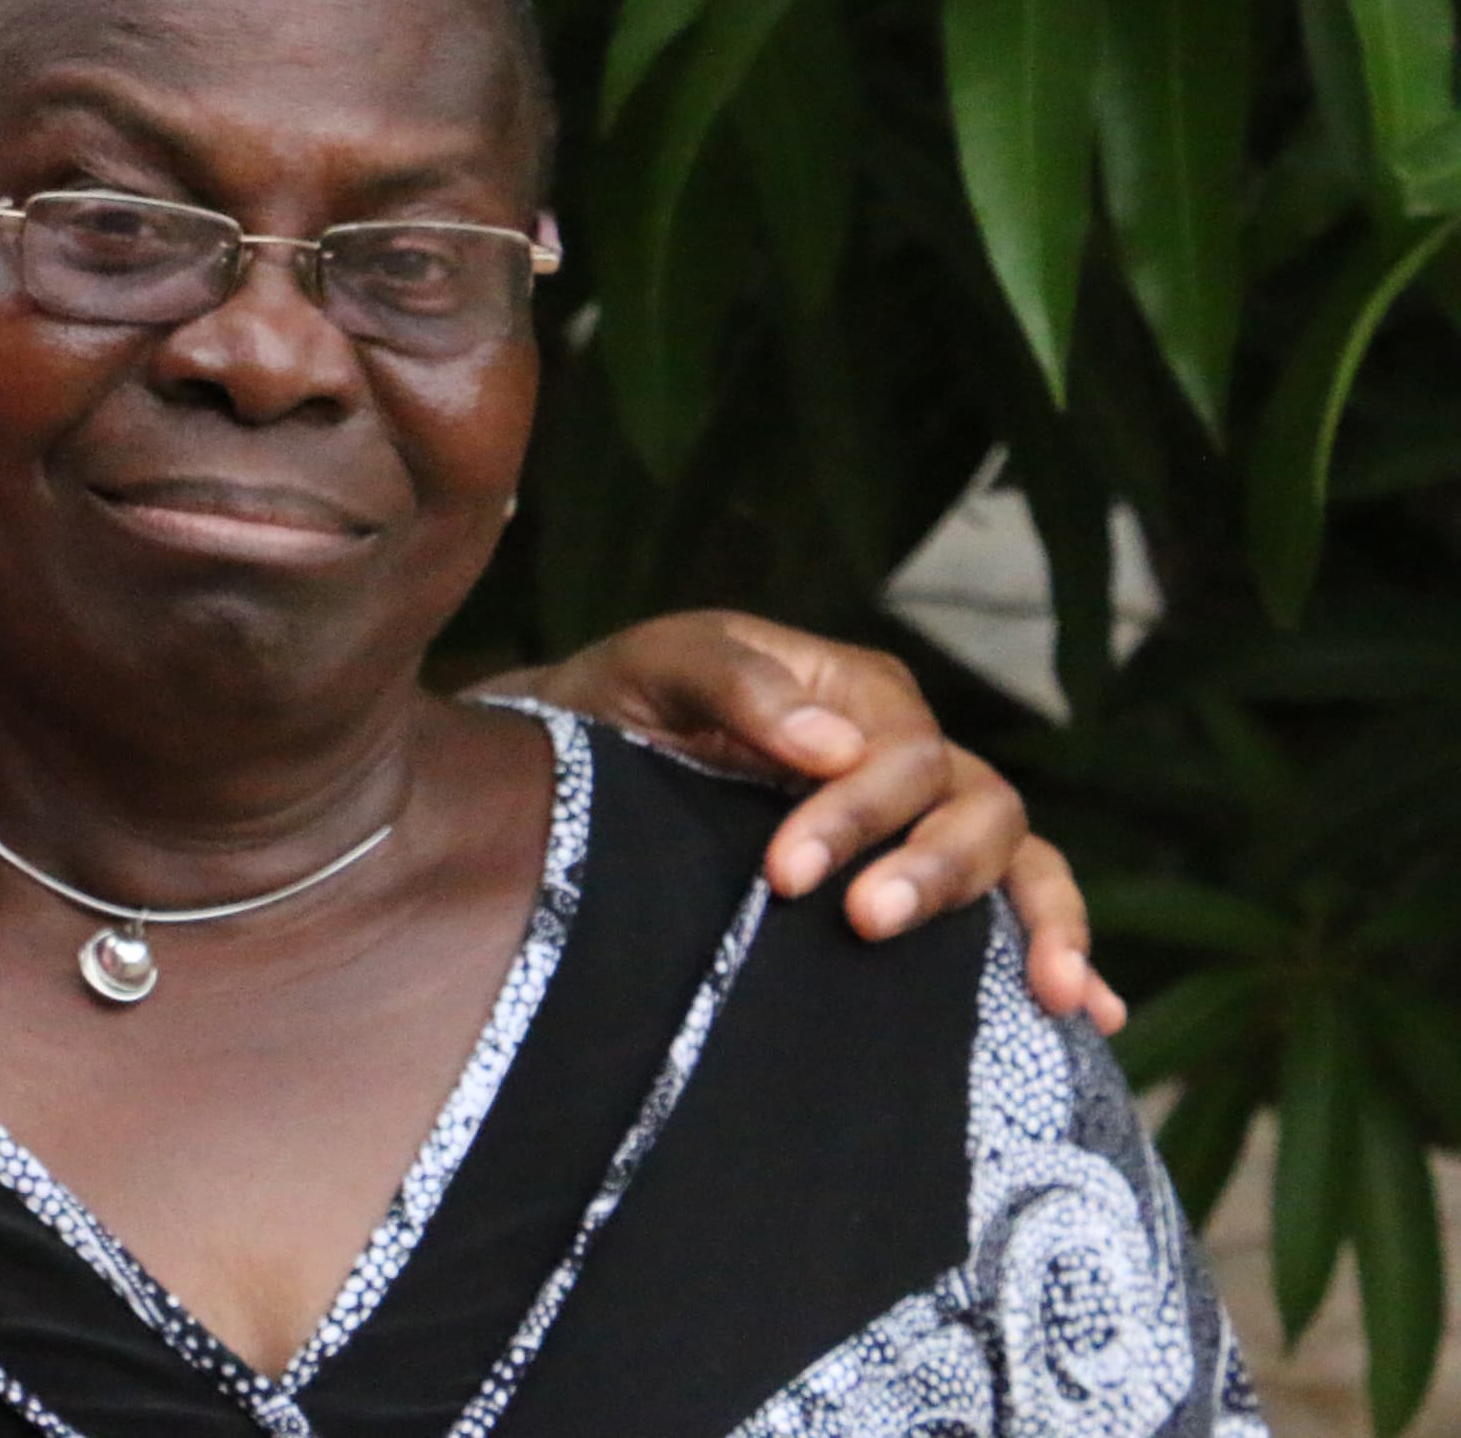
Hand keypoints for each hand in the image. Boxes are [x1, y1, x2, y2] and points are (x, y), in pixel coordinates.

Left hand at [499, 610, 1123, 1033]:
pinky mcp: (914, 877)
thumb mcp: (665, 664)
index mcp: (861, 694)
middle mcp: (910, 754)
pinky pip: (1012, 903)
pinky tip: (1090, 1014)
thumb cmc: (632, 698)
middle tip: (867, 921)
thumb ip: (740, 686)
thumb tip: (832, 749)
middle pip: (976, 806)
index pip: (901, 754)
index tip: (785, 873)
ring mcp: (923, 817)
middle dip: (932, 869)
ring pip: (1013, 855)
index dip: (857, 814)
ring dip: (1034, 919)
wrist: (589, 746)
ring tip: (1047, 990)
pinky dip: (1057, 948)